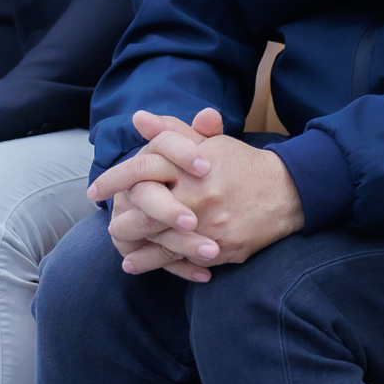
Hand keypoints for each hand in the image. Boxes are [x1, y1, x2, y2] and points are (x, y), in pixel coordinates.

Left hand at [91, 109, 305, 278]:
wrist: (287, 192)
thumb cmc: (242, 164)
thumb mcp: (209, 143)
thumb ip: (172, 132)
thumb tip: (138, 118)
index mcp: (191, 166)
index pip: (141, 169)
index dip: (114, 180)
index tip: (95, 190)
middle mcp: (198, 196)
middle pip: (145, 213)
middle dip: (122, 221)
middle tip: (110, 224)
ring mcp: (209, 226)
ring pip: (160, 242)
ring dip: (136, 246)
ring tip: (122, 248)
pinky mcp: (221, 249)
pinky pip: (182, 261)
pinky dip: (159, 264)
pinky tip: (141, 264)